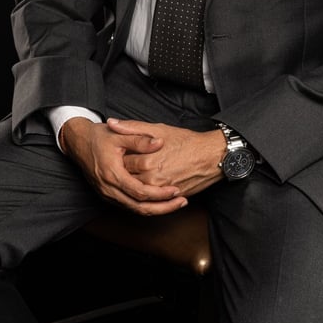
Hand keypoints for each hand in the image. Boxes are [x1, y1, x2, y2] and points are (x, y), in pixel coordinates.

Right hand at [59, 117, 188, 215]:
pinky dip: (145, 206)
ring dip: (156, 209)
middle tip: (182, 202)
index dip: (160, 194)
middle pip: (139, 208)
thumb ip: (141, 139)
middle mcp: (109, 189)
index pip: (140, 193)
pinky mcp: (107, 195)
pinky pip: (129, 206)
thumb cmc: (98, 136)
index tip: (177, 190)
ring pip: (134, 210)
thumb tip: (160, 143)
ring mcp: (107, 194)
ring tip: (175, 203)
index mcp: (112, 174)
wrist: (77, 142)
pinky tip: (159, 201)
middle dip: (163, 208)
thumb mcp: (120, 134)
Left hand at [108, 118, 225, 197]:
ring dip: (135, 182)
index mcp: (146, 162)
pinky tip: (148, 182)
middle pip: (128, 179)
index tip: (120, 151)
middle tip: (129, 161)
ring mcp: (160, 191)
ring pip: (137, 191)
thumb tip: (111, 123)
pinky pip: (150, 199)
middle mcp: (151, 179)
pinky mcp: (169, 198)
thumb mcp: (158, 129)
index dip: (119, 157)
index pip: (121, 164)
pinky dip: (146, 192)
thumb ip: (132, 128)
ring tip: (141, 170)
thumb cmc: (186, 141)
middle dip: (125, 171)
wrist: (211, 157)